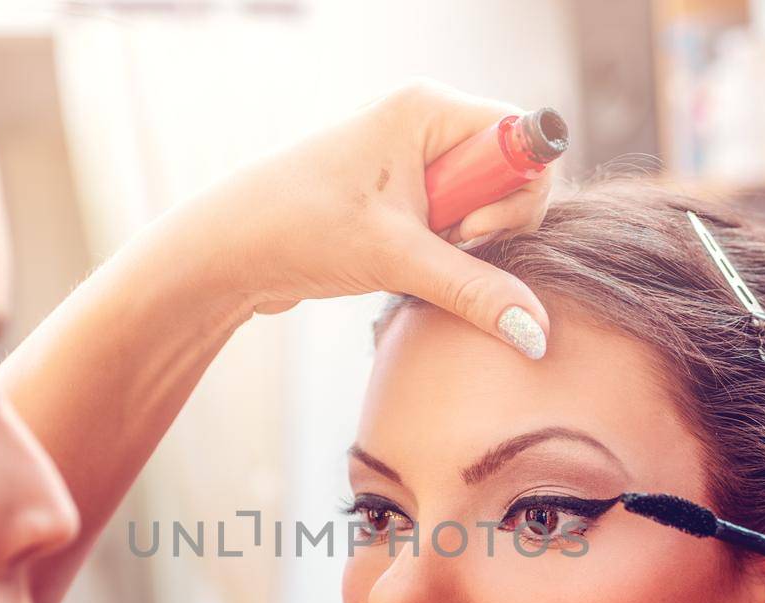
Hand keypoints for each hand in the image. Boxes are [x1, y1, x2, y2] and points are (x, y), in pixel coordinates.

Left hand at [172, 78, 557, 356]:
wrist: (228, 251)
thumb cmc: (300, 229)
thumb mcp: (397, 260)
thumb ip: (475, 291)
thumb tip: (536, 331)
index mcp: (429, 109)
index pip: (523, 140)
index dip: (513, 193)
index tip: (470, 230)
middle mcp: (426, 126)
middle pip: (509, 176)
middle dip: (489, 225)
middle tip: (443, 247)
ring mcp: (413, 163)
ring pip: (484, 208)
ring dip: (464, 248)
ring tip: (413, 258)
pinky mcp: (401, 201)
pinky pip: (455, 227)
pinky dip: (443, 256)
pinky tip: (405, 266)